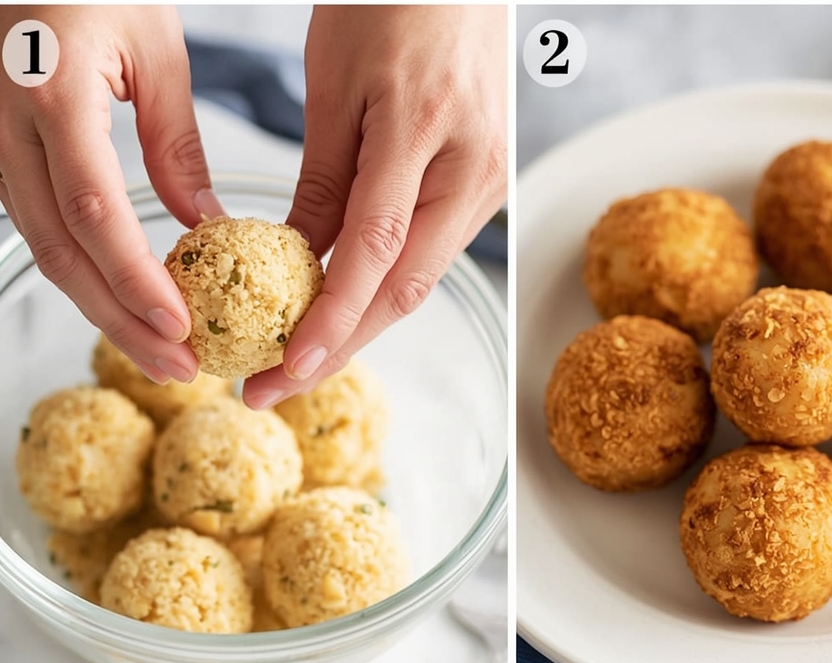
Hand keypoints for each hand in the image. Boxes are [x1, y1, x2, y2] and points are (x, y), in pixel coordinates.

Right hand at [0, 5, 222, 382]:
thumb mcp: (156, 51)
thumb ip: (175, 143)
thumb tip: (204, 224)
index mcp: (52, 93)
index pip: (94, 211)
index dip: (135, 278)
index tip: (179, 325)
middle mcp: (7, 124)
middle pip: (61, 249)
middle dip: (121, 319)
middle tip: (177, 366)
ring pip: (43, 245)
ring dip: (102, 306)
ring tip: (160, 351)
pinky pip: (38, 223)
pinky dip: (83, 270)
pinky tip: (122, 300)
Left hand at [243, 5, 506, 408]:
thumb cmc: (392, 3)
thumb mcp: (336, 82)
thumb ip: (324, 178)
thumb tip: (300, 259)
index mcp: (427, 133)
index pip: (375, 251)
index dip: (331, 319)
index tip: (285, 368)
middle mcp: (474, 171)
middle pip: (405, 287)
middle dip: (338, 347)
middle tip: (272, 386)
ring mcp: (491, 182)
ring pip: (420, 276)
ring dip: (359, 324)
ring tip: (295, 358)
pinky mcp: (490, 185)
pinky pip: (431, 250)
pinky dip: (383, 285)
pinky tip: (343, 305)